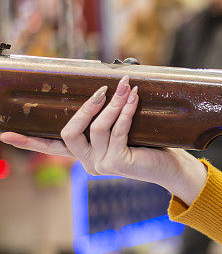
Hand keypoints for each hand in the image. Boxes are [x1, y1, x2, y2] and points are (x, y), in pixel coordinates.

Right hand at [0, 77, 206, 204]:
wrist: (172, 167)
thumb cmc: (150, 145)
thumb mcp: (124, 130)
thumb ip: (109, 118)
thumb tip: (111, 86)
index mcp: (84, 156)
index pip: (52, 147)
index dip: (29, 141)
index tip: (5, 133)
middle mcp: (88, 163)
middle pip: (70, 132)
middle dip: (86, 107)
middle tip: (102, 89)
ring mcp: (101, 166)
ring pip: (97, 129)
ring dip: (112, 105)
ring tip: (126, 87)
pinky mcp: (118, 164)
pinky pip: (117, 132)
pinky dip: (126, 112)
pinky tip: (134, 99)